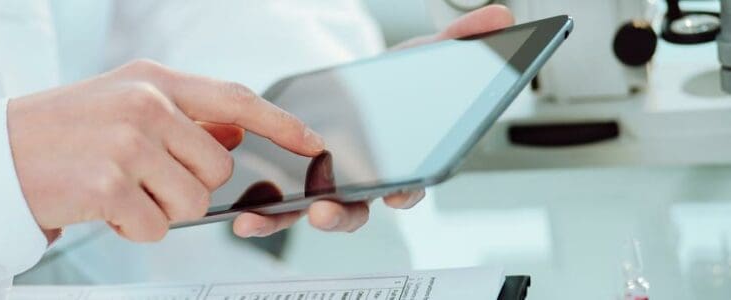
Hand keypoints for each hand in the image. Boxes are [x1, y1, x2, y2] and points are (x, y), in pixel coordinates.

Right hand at [8, 60, 324, 242]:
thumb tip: (238, 133)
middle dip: (191, 185)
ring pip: (194, 201)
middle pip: (220, 166)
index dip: (280, 123)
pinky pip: (157, 227)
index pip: (236, 99)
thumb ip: (185, 116)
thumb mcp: (124, 102)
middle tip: (147, 179)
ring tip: (122, 190)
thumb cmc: (63, 130)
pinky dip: (135, 228)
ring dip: (163, 209)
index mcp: (154, 80)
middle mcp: (146, 105)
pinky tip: (105, 207)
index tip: (312, 143)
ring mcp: (128, 143)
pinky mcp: (109, 184)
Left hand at [231, 4, 515, 237]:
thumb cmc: (396, 83)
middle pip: (359, 209)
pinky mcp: (295, 183)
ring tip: (263, 220)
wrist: (354, 87)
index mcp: (400, 162)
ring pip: (315, 214)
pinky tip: (241, 215)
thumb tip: (501, 17)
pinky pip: (281, 207)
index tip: (401, 196)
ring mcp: (331, 186)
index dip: (406, 193)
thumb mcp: (426, 57)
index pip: (409, 185)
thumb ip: (462, 42)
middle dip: (343, 215)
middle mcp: (367, 183)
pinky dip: (262, 214)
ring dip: (290, 221)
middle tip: (327, 213)